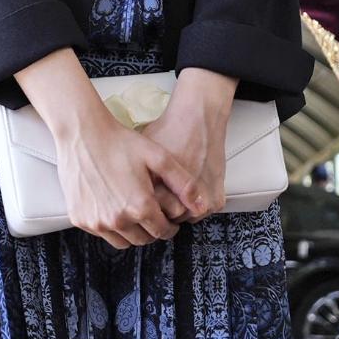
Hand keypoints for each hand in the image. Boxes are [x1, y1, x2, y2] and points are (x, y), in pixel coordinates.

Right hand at [18, 51, 172, 248]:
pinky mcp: (79, 219)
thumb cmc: (121, 142)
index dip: (170, 226)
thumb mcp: (158, 158)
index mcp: (140, 207)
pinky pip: (101, 232)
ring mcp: (96, 222)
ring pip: (122, 241)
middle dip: (152, 230)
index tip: (169, 219)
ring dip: (131, 232)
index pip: (162, 232)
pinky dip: (110, 226)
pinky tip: (113, 207)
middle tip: (152, 215)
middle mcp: (118, 220)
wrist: (82, 134)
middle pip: (143, 240)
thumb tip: (203, 207)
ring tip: (134, 212)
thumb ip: (184, 184)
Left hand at [141, 71, 235, 223]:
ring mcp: (202, 204)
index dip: (144, 208)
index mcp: (158, 195)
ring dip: (181, 208)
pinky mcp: (216, 200)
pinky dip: (197, 202)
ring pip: (186, 218)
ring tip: (176, 185)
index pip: (147, 219)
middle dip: (162, 211)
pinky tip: (189, 182)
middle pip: (167, 221)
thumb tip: (122, 198)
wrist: (198, 116)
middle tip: (161, 191)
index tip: (143, 201)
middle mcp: (182, 203)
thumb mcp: (141, 157)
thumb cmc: (170, 131)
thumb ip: (131, 184)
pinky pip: (203, 211)